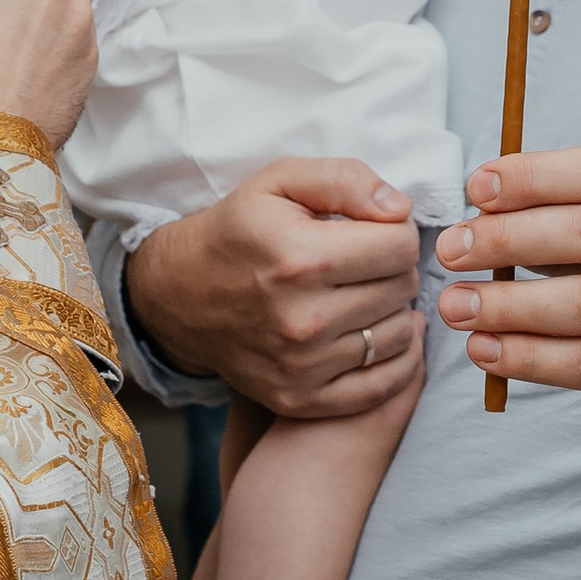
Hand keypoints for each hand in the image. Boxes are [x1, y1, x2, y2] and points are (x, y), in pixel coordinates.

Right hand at [125, 160, 421, 418]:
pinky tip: (376, 333)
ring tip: (363, 295)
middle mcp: (302, 319)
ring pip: (399, 336)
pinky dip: (394, 360)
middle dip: (393, 268)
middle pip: (402, 289)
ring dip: (391, 311)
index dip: (395, 230)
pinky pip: (384, 386)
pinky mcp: (300, 399)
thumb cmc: (237, 231)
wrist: (178, 295)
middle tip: (365, 263)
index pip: (401, 246)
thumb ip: (345, 180)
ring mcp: (302, 367)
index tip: (373, 231)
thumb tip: (400, 209)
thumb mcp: (279, 180)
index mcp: (300, 258)